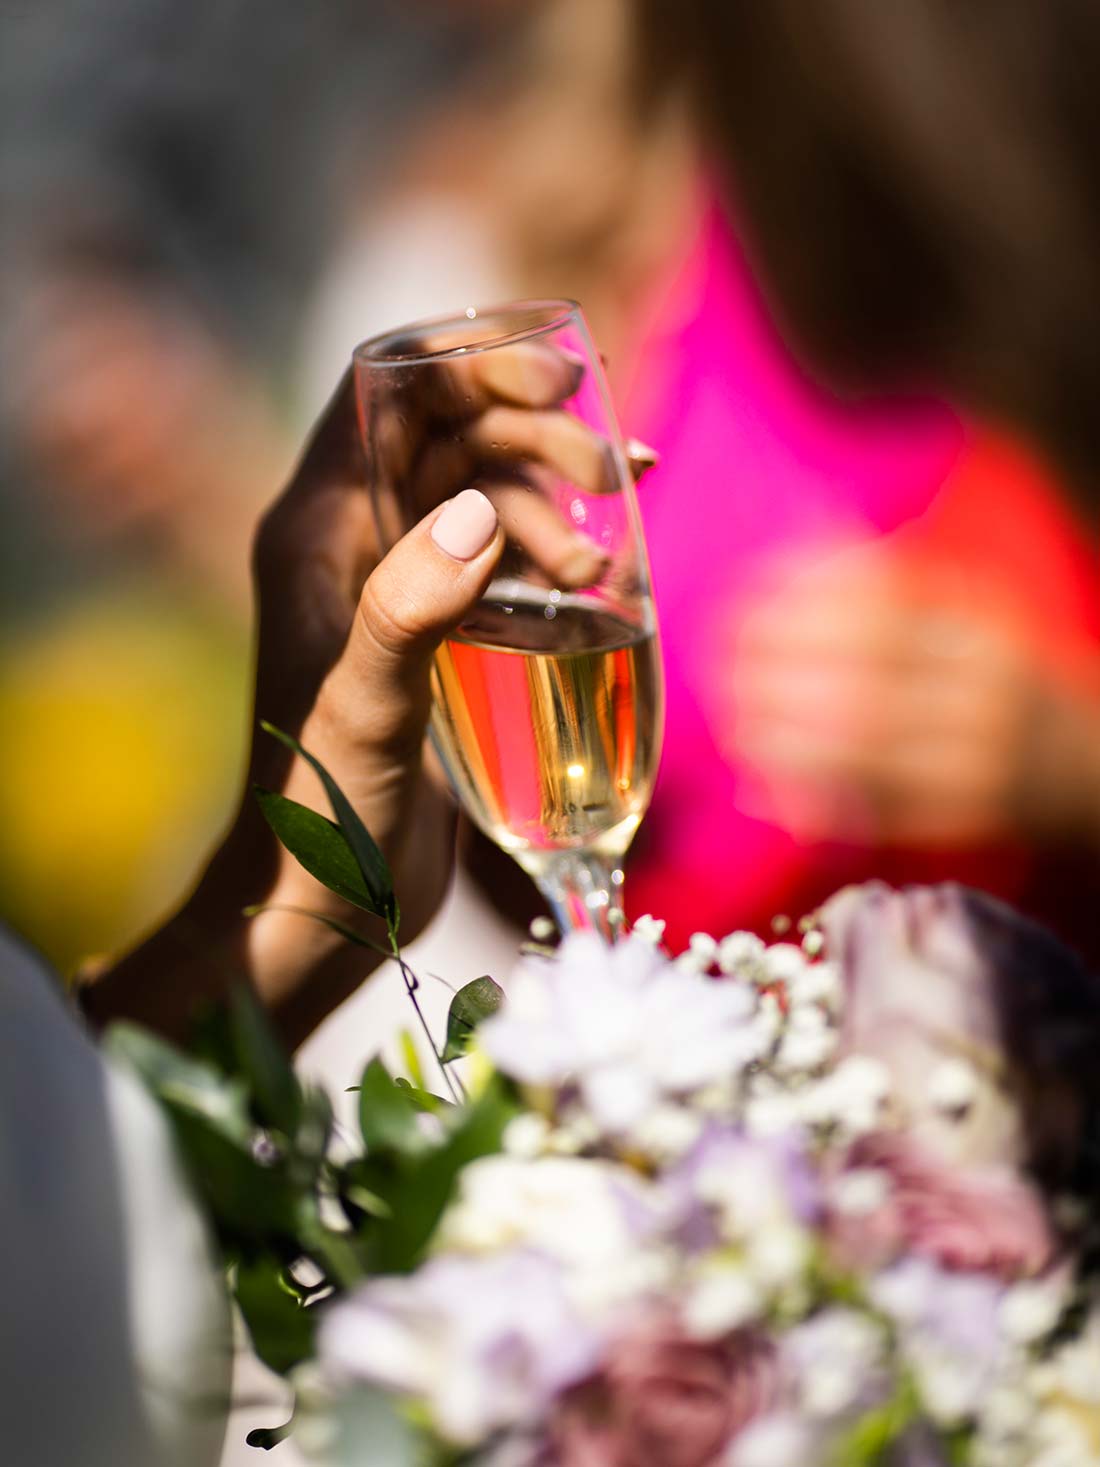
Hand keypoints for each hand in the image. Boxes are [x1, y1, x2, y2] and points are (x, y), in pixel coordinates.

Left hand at [85, 354, 653, 1045]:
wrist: (323, 906)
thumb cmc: (320, 814)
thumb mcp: (363, 711)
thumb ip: (411, 611)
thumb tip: (480, 513)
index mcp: (316, 530)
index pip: (387, 390)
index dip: (469, 361)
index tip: (558, 377)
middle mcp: (355, 542)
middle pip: (451, 434)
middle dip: (535, 432)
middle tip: (615, 465)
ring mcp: (401, 589)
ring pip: (486, 497)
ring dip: (554, 505)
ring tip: (606, 564)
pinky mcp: (442, 639)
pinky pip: (504, 563)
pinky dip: (554, 556)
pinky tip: (605, 578)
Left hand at [728, 546, 1099, 848]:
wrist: (1087, 767)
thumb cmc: (1004, 685)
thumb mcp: (966, 621)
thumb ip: (894, 586)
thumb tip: (811, 525)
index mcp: (980, 629)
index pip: (881, 604)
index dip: (798, 603)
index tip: (741, 601)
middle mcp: (985, 689)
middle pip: (862, 675)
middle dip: (775, 672)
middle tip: (719, 667)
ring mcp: (978, 756)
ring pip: (861, 746)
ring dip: (780, 738)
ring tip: (733, 725)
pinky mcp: (964, 814)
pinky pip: (873, 805)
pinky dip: (810, 796)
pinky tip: (761, 784)